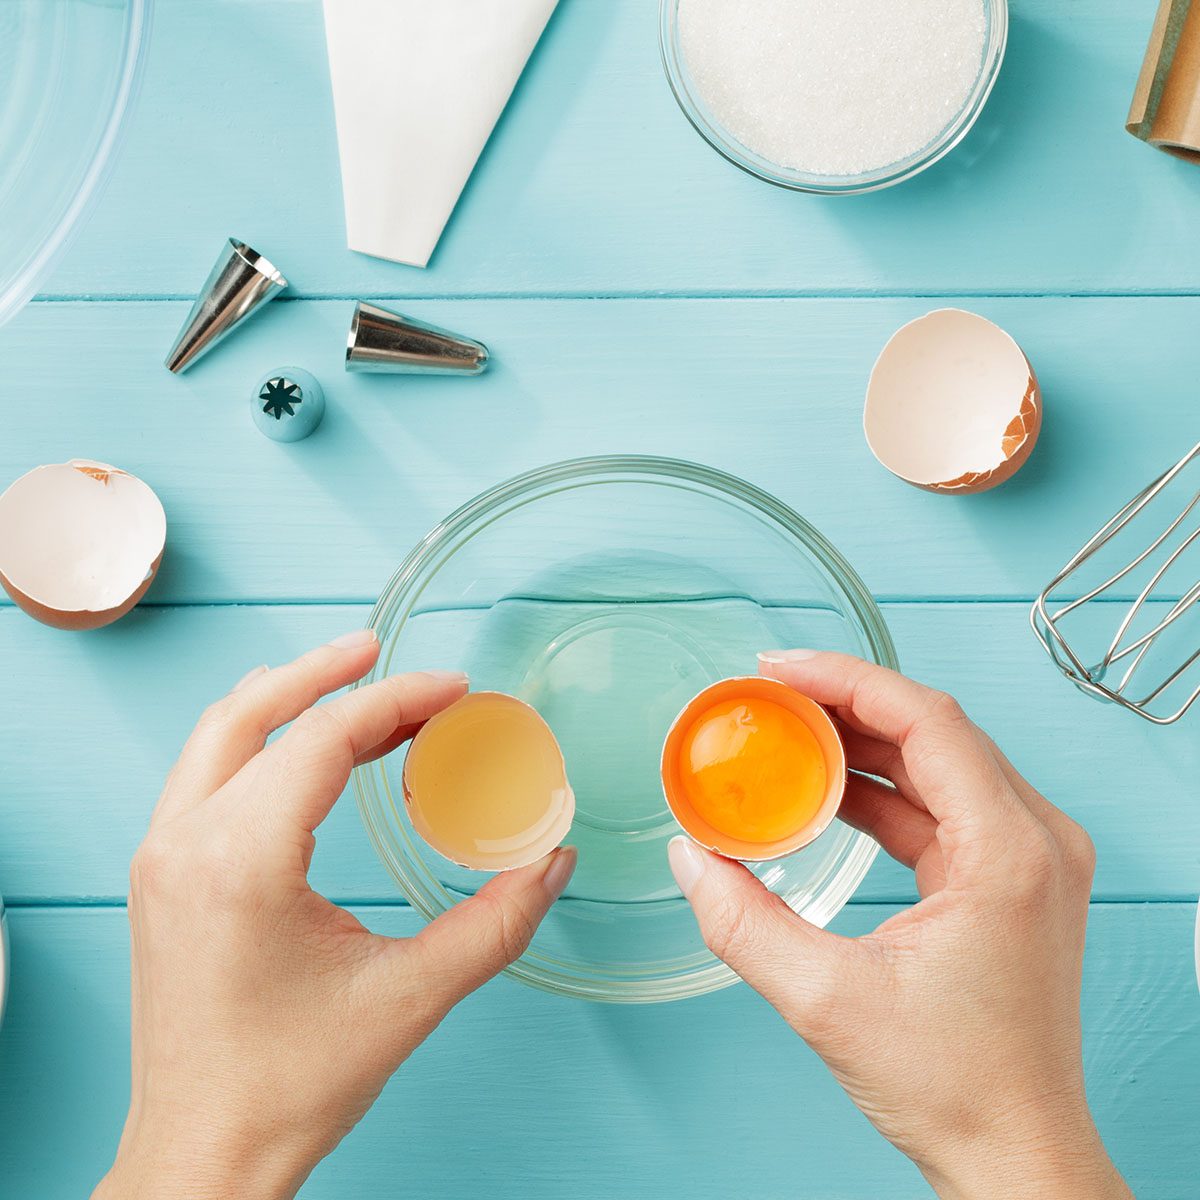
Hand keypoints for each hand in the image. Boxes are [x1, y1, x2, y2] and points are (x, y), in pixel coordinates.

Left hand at [94, 631, 575, 1199]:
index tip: (453, 689)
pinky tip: (303, 747)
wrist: (203, 1155)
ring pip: (219, 734)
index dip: (396, 700)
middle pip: (255, 713)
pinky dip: (257, 739)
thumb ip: (496, 923)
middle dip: (327, 670)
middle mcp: (184, 845)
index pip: (321, 739)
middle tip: (386, 650)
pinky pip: (205, 773)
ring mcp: (160, 858)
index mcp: (240, 864)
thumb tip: (553, 862)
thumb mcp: (410, 998)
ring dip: (286, 696)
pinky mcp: (159, 876)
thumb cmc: (289, 1087)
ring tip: (352, 680)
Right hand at [668, 650, 1130, 1199]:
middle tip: (766, 695)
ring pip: (937, 761)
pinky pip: (940, 803)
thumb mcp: (826, 1001)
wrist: (1015, 1153)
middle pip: (932, 729)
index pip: (927, 721)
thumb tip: (688, 856)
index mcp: (1008, 851)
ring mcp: (1028, 856)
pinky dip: (880, 788)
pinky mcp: (1009, 877)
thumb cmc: (953, 1086)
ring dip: (860, 742)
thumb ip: (742, 922)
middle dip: (843, 703)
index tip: (776, 668)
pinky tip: (824, 787)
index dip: (844, 680)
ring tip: (784, 731)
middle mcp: (1034, 838)